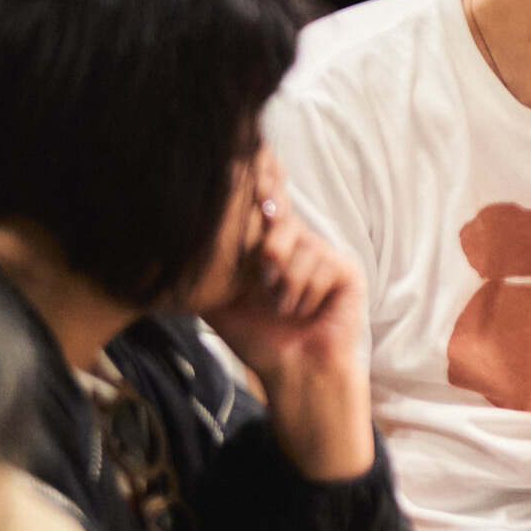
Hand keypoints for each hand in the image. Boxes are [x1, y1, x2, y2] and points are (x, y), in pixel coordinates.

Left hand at [204, 158, 366, 411]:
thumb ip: (209, 266)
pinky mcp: (347, 269)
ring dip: (283, 286)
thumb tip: (183, 232)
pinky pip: (320, 265)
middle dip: (265, 249)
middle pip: (277, 217)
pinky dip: (305, 294)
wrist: (292, 372)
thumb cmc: (257, 338)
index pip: (264, 202)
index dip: (259, 183)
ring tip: (284, 308)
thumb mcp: (219, 297)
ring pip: (296, 246)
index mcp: (270, 244)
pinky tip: (306, 312)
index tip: (252, 158)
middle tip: (264, 280)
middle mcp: (299, 242)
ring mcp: (325, 253)